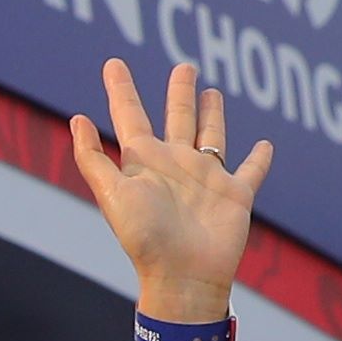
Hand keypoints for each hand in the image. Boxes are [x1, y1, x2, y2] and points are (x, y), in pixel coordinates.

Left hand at [65, 55, 268, 325]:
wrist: (183, 277)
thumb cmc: (145, 239)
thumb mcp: (112, 194)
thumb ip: (93, 159)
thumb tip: (76, 118)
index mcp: (144, 162)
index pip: (130, 116)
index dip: (121, 89)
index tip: (113, 63)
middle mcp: (175, 164)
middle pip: (177, 117)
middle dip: (180, 92)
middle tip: (184, 67)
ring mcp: (206, 178)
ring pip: (211, 135)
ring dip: (212, 114)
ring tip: (213, 91)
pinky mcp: (235, 194)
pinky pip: (251, 170)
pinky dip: (259, 158)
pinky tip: (265, 144)